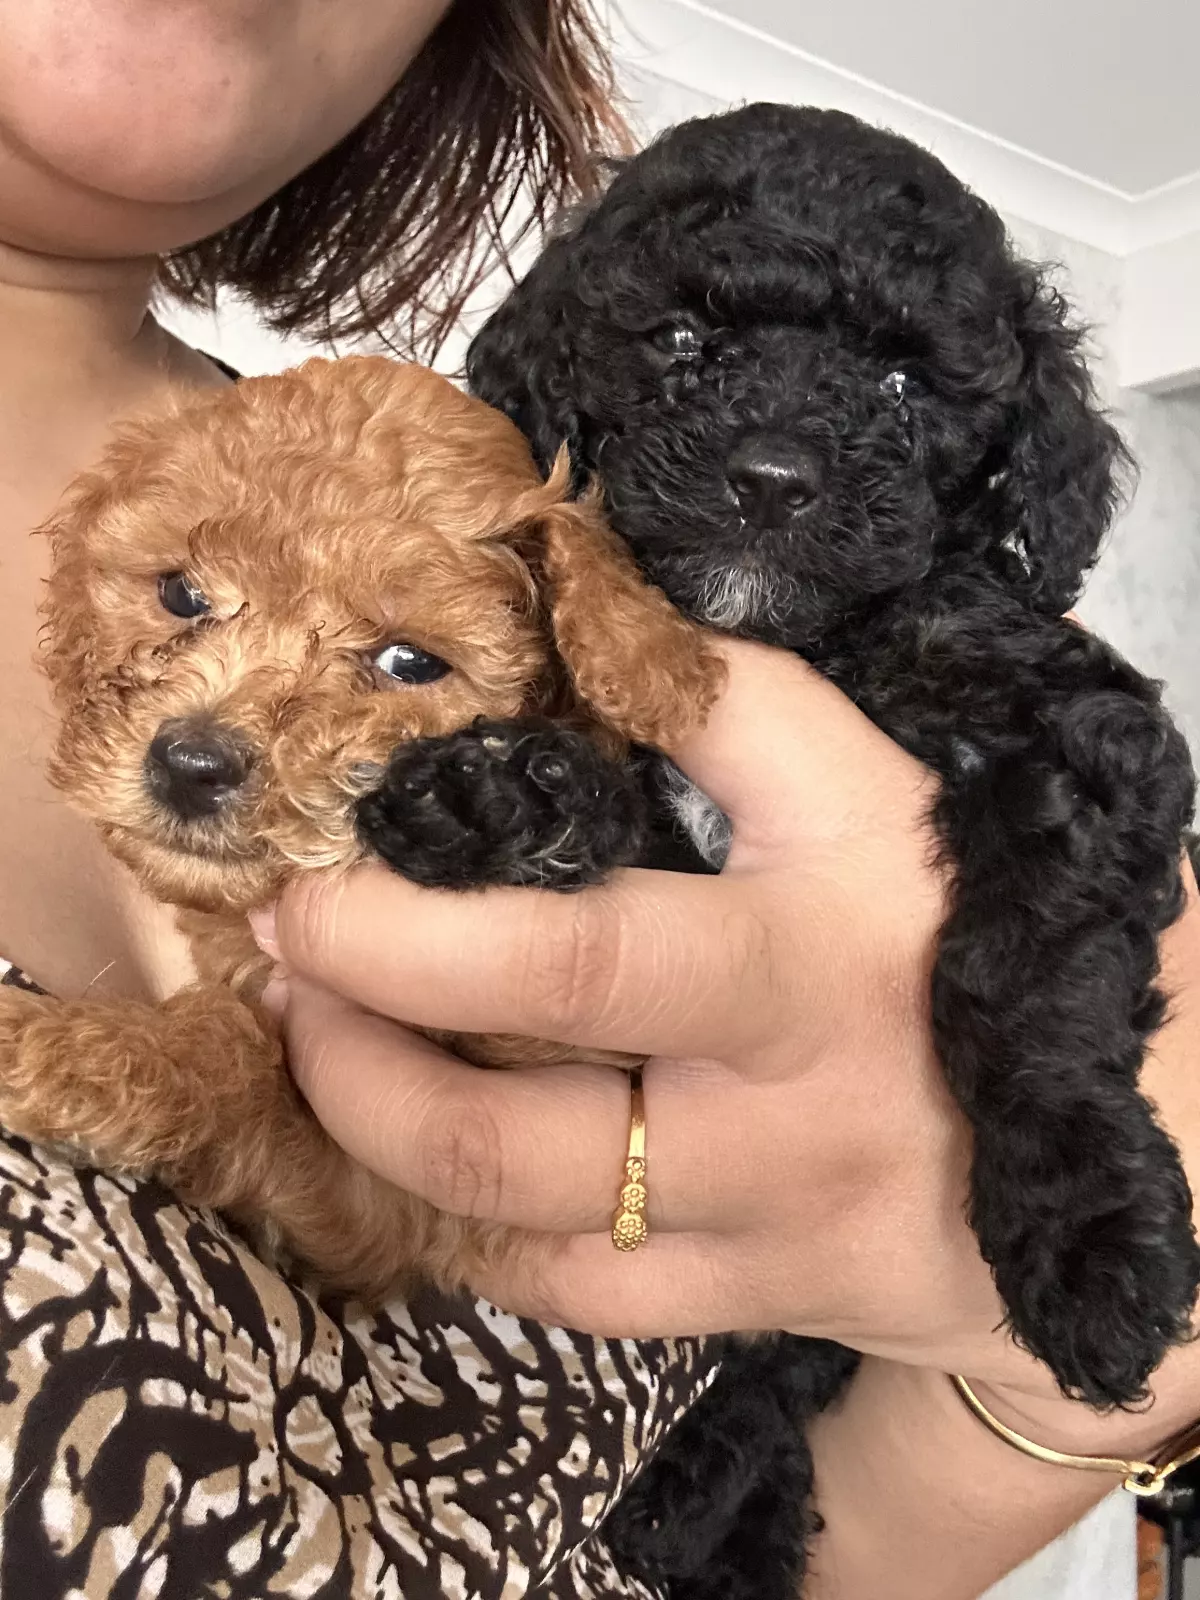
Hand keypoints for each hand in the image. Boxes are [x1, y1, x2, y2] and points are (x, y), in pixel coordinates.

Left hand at [253, 639, 1199, 1448]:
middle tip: (286, 949)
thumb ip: (735, 709)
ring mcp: (765, 1224)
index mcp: (812, 950)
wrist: (1142, 1137)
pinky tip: (421, 1153)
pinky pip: (571, 1296)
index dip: (412, 926)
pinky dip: (466, 1225)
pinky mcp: (758, 1299)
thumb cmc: (984, 922)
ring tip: (318, 1040)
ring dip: (378, 1125)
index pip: (581, 948)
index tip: (311, 869)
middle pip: (516, 1118)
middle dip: (358, 1034)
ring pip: (523, 1221)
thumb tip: (581, 612)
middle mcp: (780, 1106)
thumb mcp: (881, 790)